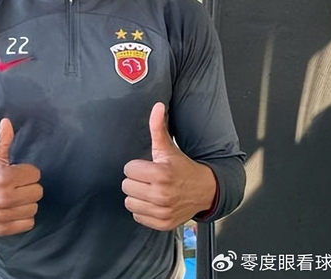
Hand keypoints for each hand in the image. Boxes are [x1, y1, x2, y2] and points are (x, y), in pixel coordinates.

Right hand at [0, 119, 42, 235]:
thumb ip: (3, 140)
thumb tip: (7, 121)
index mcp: (4, 177)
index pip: (35, 174)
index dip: (27, 173)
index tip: (17, 174)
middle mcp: (4, 197)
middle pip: (38, 191)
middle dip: (28, 187)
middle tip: (16, 186)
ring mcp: (3, 214)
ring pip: (34, 207)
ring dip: (27, 203)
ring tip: (14, 198)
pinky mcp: (2, 228)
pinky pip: (29, 223)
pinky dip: (24, 218)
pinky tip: (13, 210)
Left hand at [122, 103, 216, 230]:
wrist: (204, 190)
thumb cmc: (182, 167)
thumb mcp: (168, 147)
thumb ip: (158, 127)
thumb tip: (157, 105)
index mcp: (160, 174)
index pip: (128, 170)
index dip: (136, 167)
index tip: (148, 167)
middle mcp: (161, 195)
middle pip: (126, 187)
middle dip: (136, 181)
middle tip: (149, 179)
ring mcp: (162, 211)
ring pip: (129, 203)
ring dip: (137, 196)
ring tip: (150, 190)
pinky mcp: (163, 223)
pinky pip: (137, 216)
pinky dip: (143, 210)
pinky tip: (154, 202)